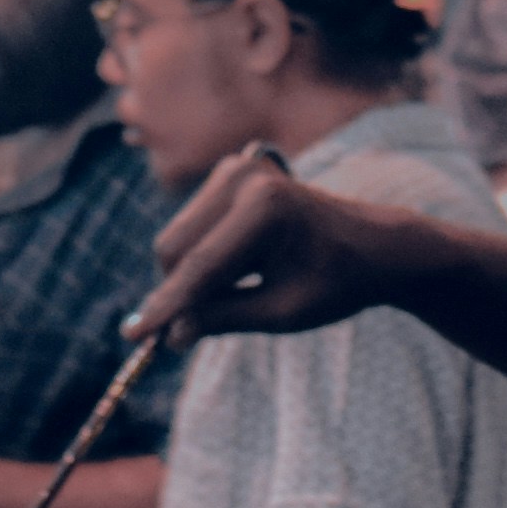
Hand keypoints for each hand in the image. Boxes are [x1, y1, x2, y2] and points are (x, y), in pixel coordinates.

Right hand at [128, 145, 417, 340]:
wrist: (372, 245)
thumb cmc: (337, 281)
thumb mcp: (283, 312)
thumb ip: (224, 318)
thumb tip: (172, 334)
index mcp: (266, 209)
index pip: (201, 267)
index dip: (166, 306)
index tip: (133, 336)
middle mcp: (244, 178)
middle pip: (174, 247)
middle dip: (177, 292)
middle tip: (191, 332)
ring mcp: (234, 171)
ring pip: (177, 239)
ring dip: (191, 276)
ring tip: (242, 291)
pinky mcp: (228, 175)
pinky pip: (192, 228)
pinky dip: (201, 258)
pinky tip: (241, 271)